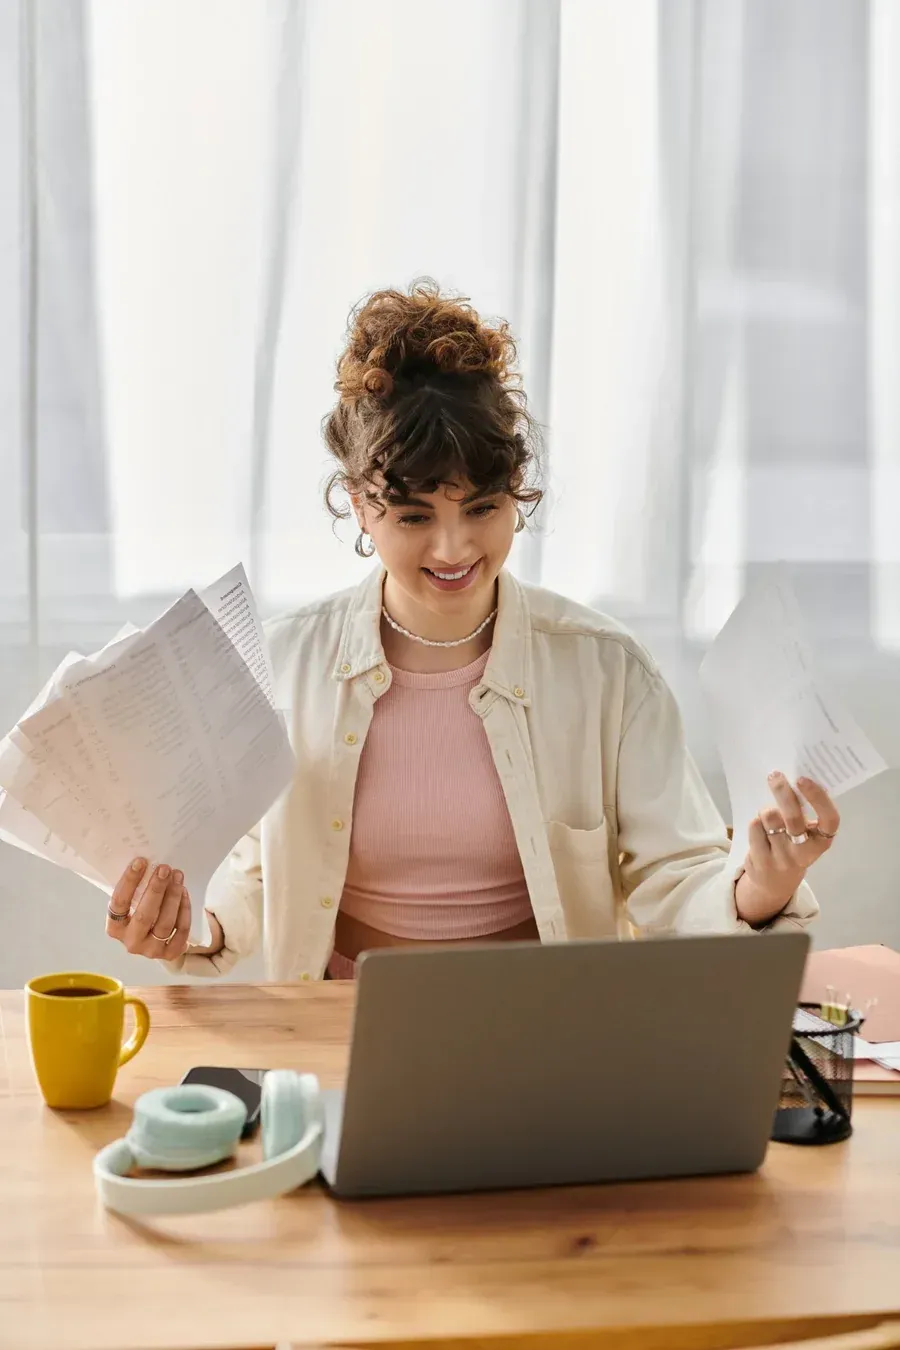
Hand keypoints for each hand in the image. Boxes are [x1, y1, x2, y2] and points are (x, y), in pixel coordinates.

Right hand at [106, 859, 191, 961]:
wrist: (160, 937)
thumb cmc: (143, 911)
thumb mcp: (133, 902)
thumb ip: (135, 888)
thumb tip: (146, 861)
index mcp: (115, 927)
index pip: (119, 903)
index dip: (129, 882)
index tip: (140, 861)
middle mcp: (130, 942)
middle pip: (144, 916)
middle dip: (155, 889)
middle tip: (164, 869)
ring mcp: (151, 950)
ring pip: (165, 923)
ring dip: (173, 897)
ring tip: (177, 877)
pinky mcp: (170, 954)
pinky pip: (180, 931)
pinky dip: (184, 911)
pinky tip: (184, 893)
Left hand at [742, 773, 839, 911]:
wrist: (775, 883)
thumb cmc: (794, 849)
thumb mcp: (806, 836)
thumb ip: (805, 813)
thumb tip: (790, 780)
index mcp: (821, 842)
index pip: (829, 820)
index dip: (819, 798)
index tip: (803, 779)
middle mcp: (804, 852)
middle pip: (793, 818)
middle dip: (782, 792)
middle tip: (775, 776)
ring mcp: (782, 858)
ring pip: (770, 819)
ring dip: (767, 809)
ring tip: (768, 812)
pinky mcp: (761, 860)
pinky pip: (755, 827)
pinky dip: (756, 821)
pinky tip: (760, 827)